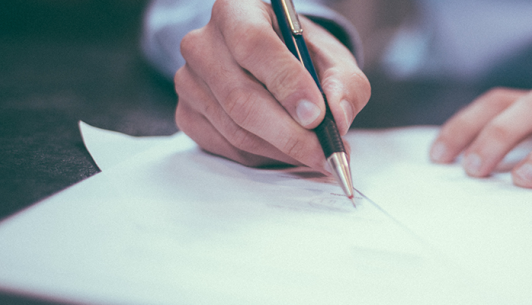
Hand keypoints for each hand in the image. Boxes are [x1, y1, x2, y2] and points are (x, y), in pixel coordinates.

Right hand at [175, 0, 369, 170]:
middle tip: (325, 153)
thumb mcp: (334, 60)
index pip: (254, 45)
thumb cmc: (304, 57)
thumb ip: (344, 84)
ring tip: (316, 154)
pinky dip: (264, 157)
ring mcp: (189, 81)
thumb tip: (337, 117)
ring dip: (282, 150)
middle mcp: (203, 43)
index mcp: (237, 11)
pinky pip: (227, 147)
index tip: (316, 115)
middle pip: (241, 97)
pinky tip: (287, 151)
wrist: (278, 66)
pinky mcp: (187, 114)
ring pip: (236, 129)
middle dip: (290, 134)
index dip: (287, 83)